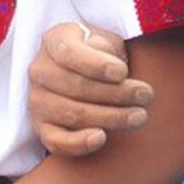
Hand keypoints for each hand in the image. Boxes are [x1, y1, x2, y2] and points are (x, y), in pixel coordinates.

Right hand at [29, 23, 153, 157]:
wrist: (84, 72)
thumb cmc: (100, 54)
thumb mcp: (105, 41)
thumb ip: (108, 50)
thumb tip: (117, 75)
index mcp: (53, 40)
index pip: (69, 53)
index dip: (96, 65)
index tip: (123, 73)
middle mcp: (39, 70)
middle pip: (76, 86)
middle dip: (116, 93)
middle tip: (146, 95)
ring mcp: (37, 100)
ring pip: (73, 114)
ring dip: (111, 117)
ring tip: (140, 116)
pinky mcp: (41, 127)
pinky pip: (56, 142)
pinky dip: (78, 142)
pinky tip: (102, 137)